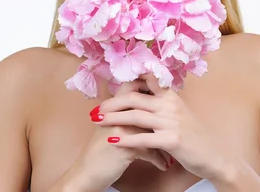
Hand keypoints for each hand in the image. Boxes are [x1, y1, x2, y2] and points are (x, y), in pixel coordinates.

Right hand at [56, 80, 170, 191]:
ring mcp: (121, 129)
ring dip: (163, 144)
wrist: (88, 173)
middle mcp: (118, 114)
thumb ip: (126, 115)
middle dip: (162, 121)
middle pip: (147, 108)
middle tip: (172, 131)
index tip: (163, 105)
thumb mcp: (110, 127)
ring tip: (171, 153)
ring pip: (152, 131)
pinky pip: (149, 150)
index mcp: (114, 107)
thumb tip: (149, 109)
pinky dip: (159, 159)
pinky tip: (164, 164)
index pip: (133, 87)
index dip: (150, 90)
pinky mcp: (125, 146)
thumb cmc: (101, 149)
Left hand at [93, 73, 237, 183]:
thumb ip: (161, 104)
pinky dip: (126, 139)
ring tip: (97, 121)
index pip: (148, 79)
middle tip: (96, 109)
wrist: (214, 156)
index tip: (111, 82)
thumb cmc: (194, 136)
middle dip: (112, 103)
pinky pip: (143, 138)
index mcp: (171, 96)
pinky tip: (113, 140)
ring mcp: (172, 122)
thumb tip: (140, 98)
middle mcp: (171, 105)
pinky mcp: (172, 140)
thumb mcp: (179, 114)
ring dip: (113, 118)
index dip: (129, 79)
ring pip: (136, 116)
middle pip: (135, 98)